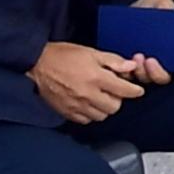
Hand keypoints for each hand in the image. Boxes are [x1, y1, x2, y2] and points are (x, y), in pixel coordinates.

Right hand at [31, 40, 161, 124]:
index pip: (124, 91)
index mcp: (96, 77)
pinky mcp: (66, 112)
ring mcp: (76, 105)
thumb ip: (113, 61)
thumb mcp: (91, 52)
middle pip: (114, 107)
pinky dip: (90, 114)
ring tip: (100, 97)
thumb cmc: (63, 55)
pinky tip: (88, 104)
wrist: (36, 64)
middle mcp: (87, 94)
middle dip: (118, 99)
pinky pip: (85, 120)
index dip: (134, 91)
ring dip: (105, 108)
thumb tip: (131, 67)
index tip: (137, 90)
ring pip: (101, 116)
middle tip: (114, 91)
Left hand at [126, 0, 173, 81]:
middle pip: (164, 77)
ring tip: (137, 56)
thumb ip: (164, 5)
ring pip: (146, 79)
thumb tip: (166, 10)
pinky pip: (127, 76)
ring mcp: (144, 67)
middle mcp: (161, 62)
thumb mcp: (158, 3)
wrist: (124, 14)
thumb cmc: (146, 11)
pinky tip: (125, 62)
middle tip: (151, 61)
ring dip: (142, 72)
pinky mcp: (127, 67)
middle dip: (159, 73)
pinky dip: (126, 72)